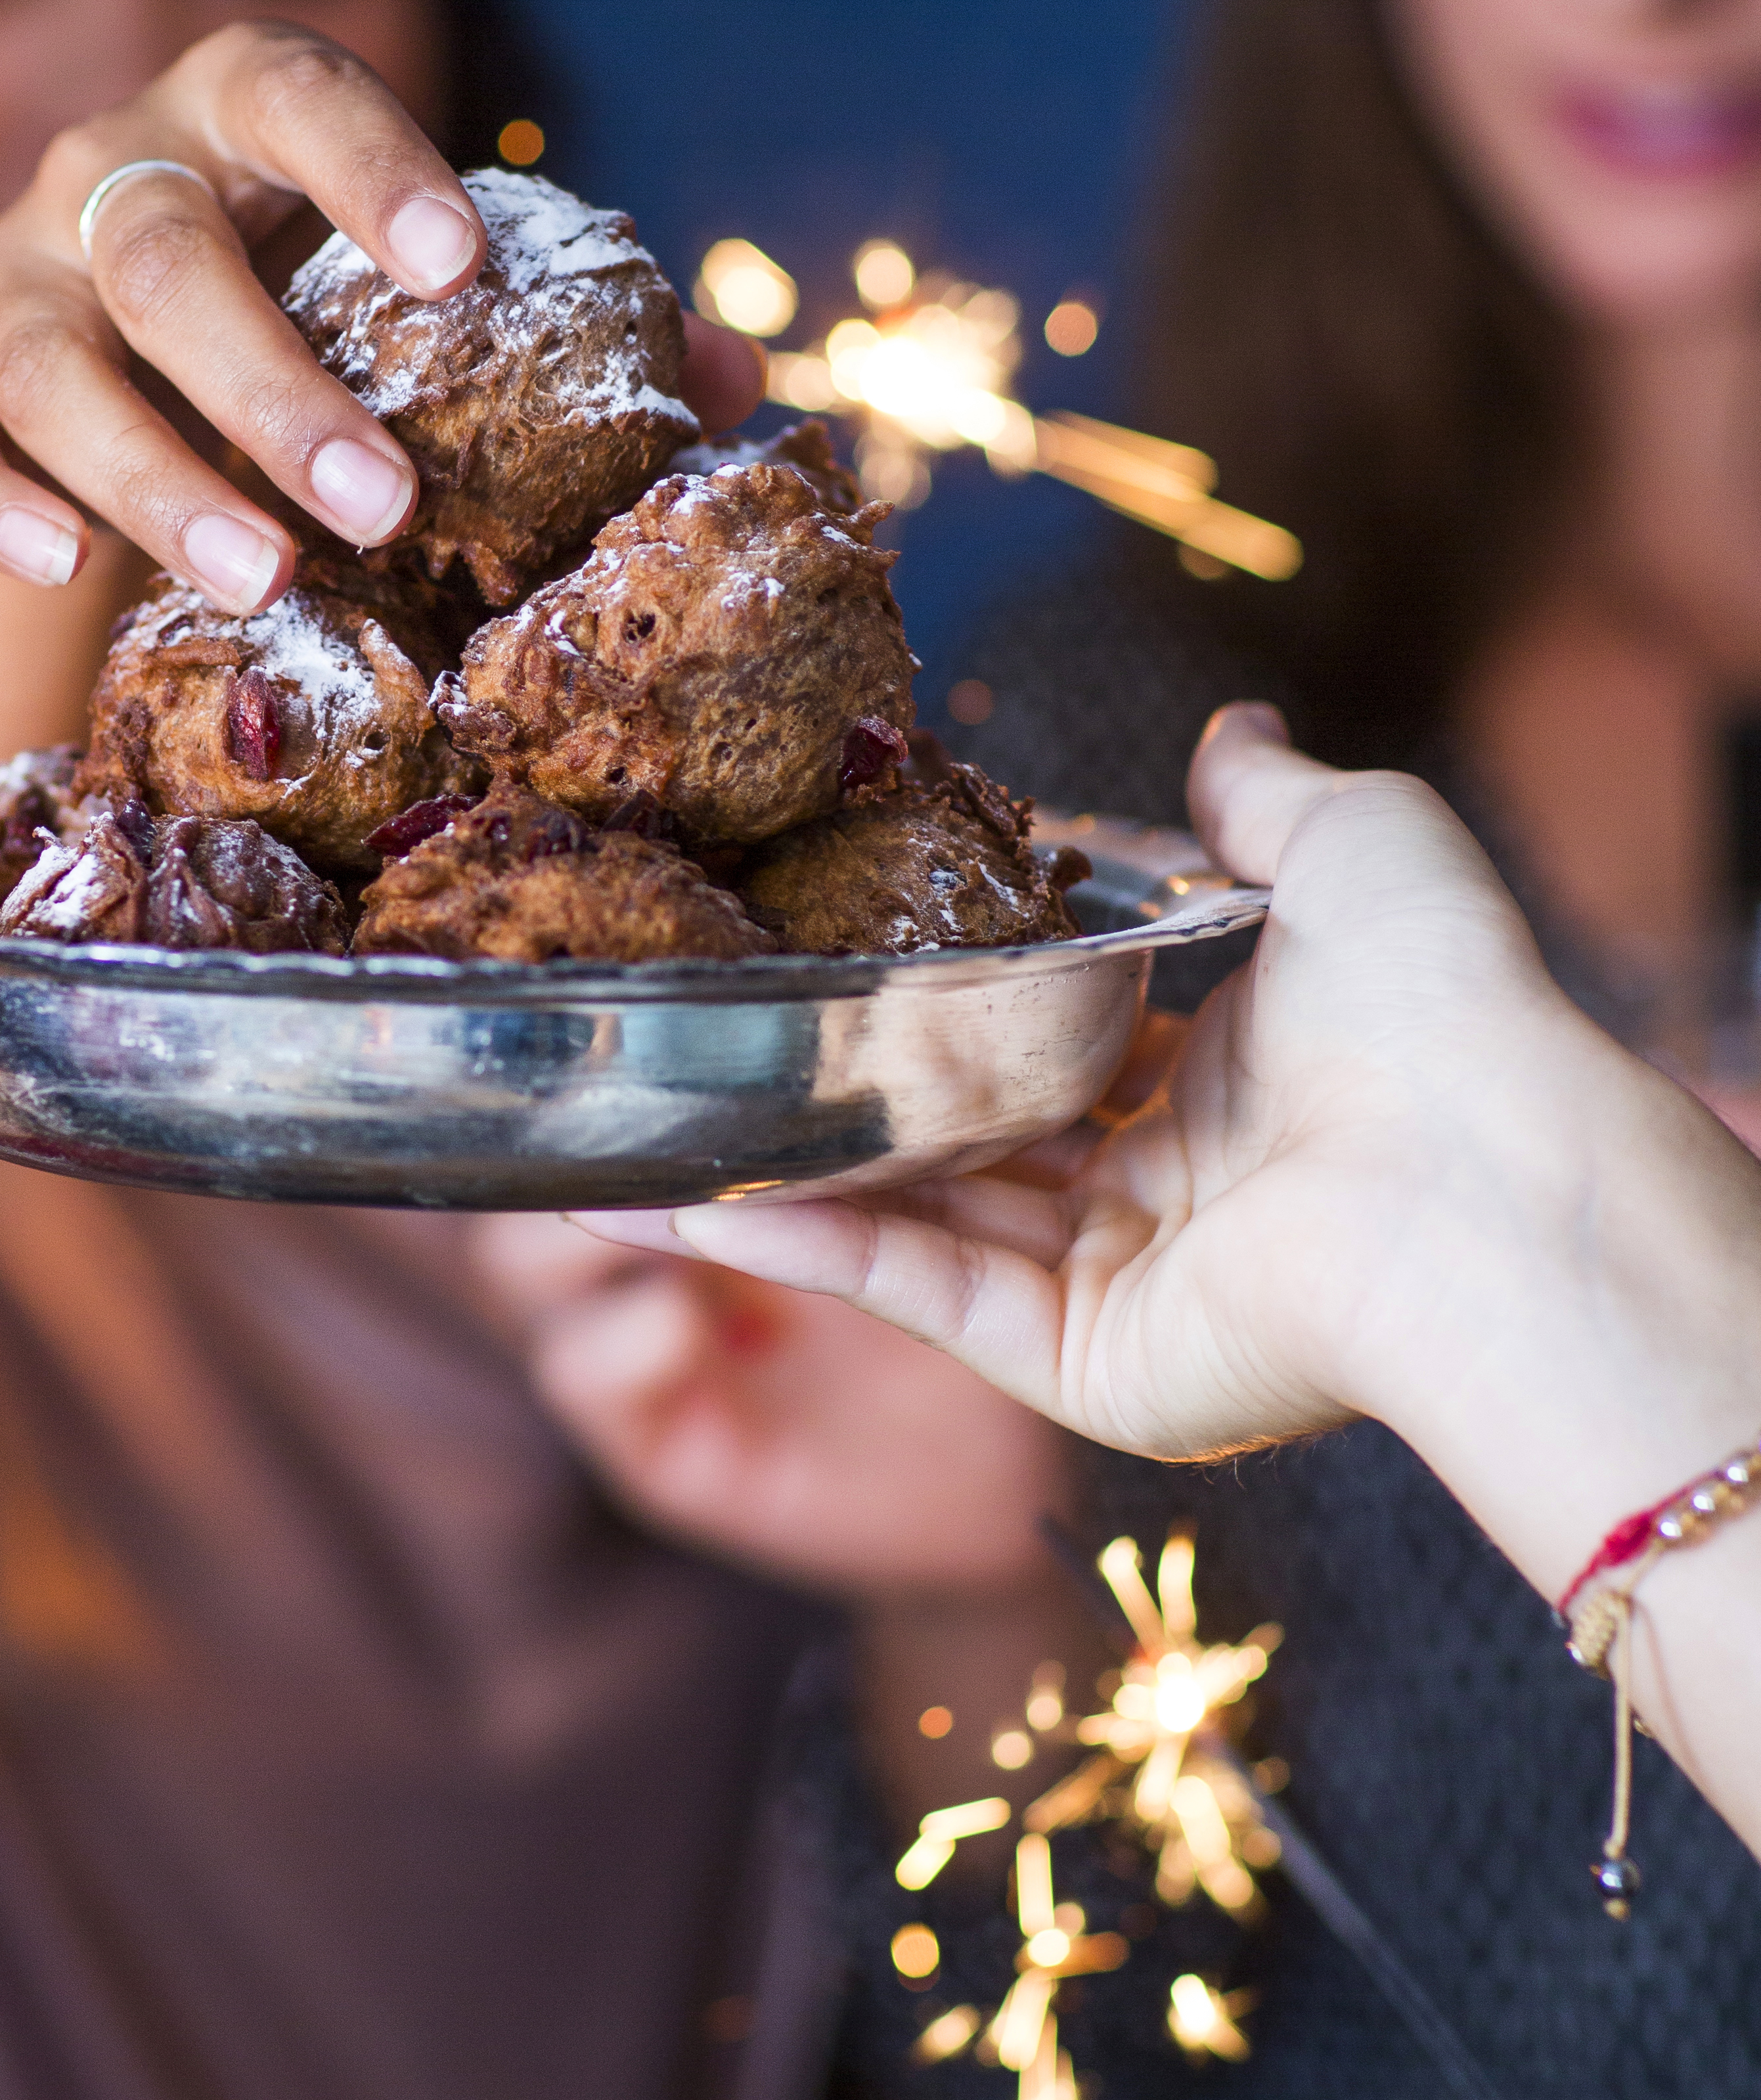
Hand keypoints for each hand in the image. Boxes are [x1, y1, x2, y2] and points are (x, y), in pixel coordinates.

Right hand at [0, 20, 758, 605]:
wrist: (119, 380)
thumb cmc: (318, 328)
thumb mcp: (426, 314)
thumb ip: (571, 332)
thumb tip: (731, 377)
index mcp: (238, 114)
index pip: (294, 89)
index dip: (374, 168)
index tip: (463, 268)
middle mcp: (104, 172)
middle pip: (166, 253)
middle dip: (275, 383)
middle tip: (384, 504)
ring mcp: (0, 277)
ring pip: (47, 359)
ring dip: (155, 470)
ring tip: (264, 576)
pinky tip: (66, 566)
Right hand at [575, 707, 1760, 1859]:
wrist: (1480, 1178)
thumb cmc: (1440, 1003)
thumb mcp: (1355, 844)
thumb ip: (1264, 797)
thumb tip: (1231, 731)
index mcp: (1234, 1068)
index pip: (1055, 1026)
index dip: (939, 980)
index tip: (817, 928)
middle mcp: (1169, 1182)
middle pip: (963, 1133)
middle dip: (826, 1091)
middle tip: (688, 1035)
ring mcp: (1121, 1283)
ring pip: (912, 1223)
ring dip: (767, 1178)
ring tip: (619, 1133)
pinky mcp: (1086, 1368)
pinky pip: (920, 1299)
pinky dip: (800, 1251)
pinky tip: (678, 1205)